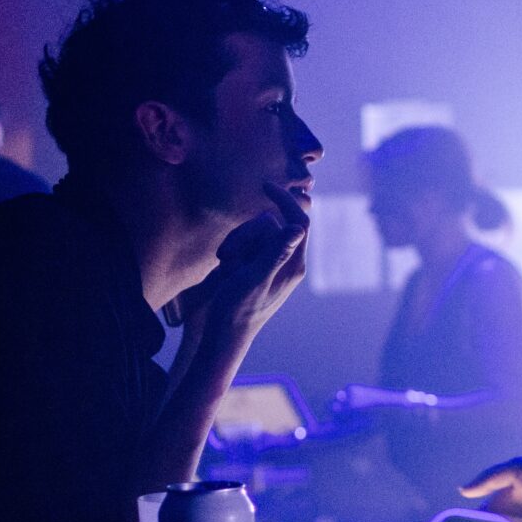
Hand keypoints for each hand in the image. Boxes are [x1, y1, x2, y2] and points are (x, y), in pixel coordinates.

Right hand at [179, 183, 311, 352]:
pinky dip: (233, 251)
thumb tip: (298, 228)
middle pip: (270, 225)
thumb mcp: (254, 279)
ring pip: (255, 233)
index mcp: (293, 265)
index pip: (298, 222)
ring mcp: (269, 264)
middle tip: (227, 257)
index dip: (285, 201)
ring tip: (226, 266)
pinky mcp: (254, 266)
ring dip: (236, 244)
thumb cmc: (237, 310)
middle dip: (246, 235)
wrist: (222, 336)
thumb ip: (275, 253)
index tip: (265, 185)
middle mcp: (286, 262)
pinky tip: (225, 268)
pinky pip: (245, 244)